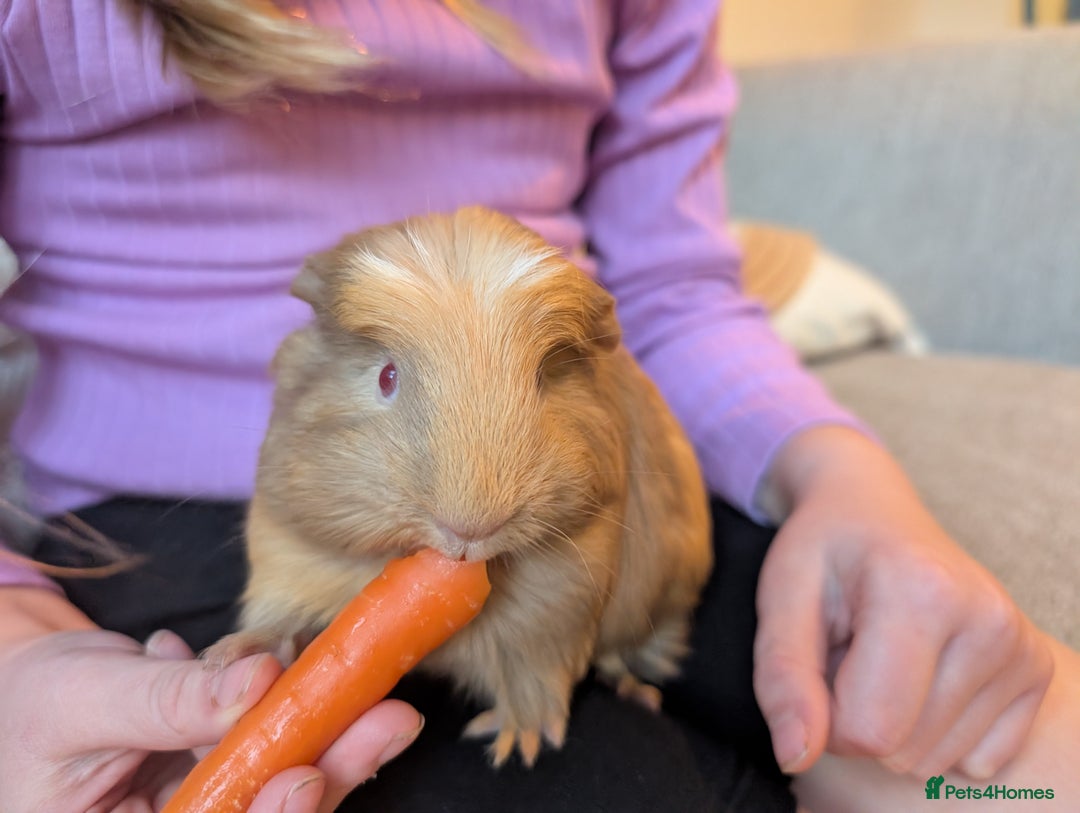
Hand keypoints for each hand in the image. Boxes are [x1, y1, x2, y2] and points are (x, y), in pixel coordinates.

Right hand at [0, 588, 421, 812]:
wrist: (25, 692)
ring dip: (333, 733)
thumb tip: (257, 680)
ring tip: (379, 695)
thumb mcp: (83, 699)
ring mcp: (209, 800)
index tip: (305, 776)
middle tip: (390, 721)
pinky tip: (298, 665)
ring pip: (283, 777)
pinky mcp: (230, 765)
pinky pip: (275, 740)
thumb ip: (168, 699)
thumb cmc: (28, 706)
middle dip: (328, 770)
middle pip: (264, 812)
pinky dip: (296, 702)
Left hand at [752, 427, 1052, 778]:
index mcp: (921, 593)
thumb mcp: (780, 601)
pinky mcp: (1038, 670)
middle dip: (858, 715)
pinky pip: (976, 760)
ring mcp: (1022, 647)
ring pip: (936, 761)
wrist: (872, 509)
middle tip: (853, 648)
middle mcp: (987, 620)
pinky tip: (924, 668)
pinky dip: (937, 729)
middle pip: (904, 752)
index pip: (870, 731)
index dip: (824, 716)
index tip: (821, 661)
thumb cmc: (822, 553)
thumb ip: (783, 681)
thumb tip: (797, 755)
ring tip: (885, 651)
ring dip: (895, 720)